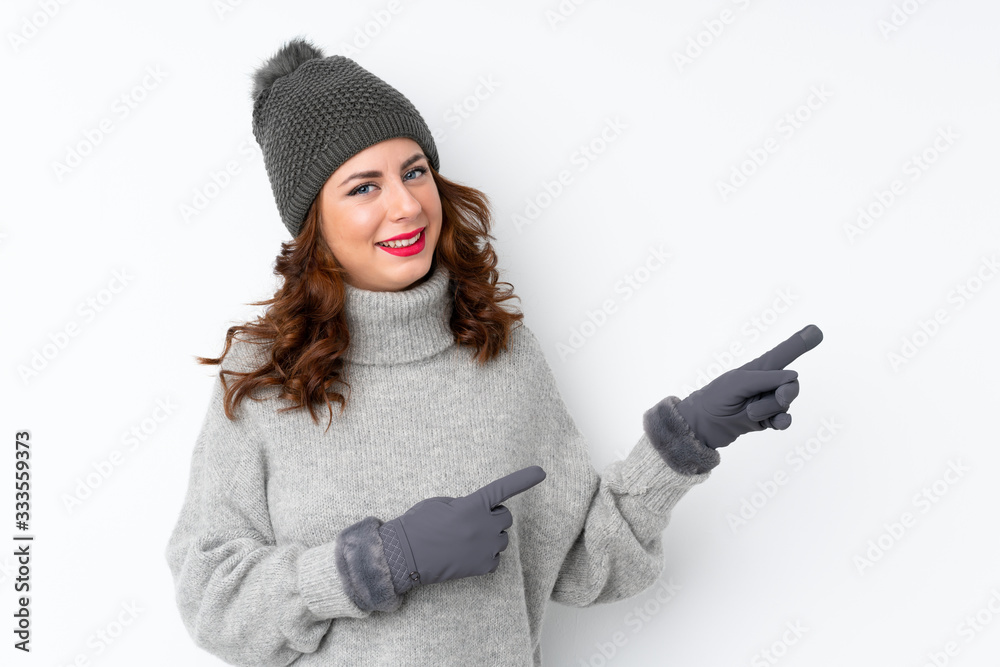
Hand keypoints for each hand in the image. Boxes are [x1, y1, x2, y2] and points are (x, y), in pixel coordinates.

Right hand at [383, 466, 546, 587]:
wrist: (405, 555)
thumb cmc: (419, 525)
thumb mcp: (441, 503)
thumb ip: (466, 505)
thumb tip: (478, 513)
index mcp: (472, 505)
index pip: (503, 489)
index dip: (523, 479)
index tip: (541, 472)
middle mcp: (483, 526)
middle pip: (505, 517)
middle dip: (493, 517)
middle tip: (471, 522)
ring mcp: (485, 547)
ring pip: (502, 539)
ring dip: (490, 536)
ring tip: (465, 540)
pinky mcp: (483, 567)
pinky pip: (495, 558)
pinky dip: (485, 556)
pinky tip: (466, 555)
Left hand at [676, 324, 822, 448]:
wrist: (701, 426)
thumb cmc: (715, 398)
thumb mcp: (738, 383)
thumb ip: (766, 378)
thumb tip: (793, 376)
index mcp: (758, 369)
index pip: (783, 353)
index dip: (800, 343)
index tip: (816, 331)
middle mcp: (765, 383)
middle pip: (792, 384)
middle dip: (787, 392)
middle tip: (778, 398)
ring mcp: (767, 402)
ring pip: (786, 403)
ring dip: (771, 409)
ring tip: (750, 413)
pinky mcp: (766, 420)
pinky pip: (784, 420)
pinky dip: (781, 422)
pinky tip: (773, 424)